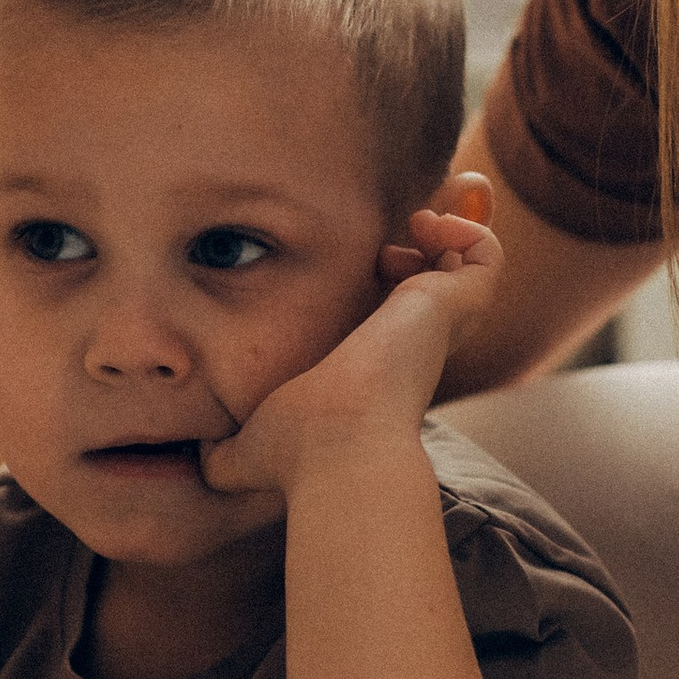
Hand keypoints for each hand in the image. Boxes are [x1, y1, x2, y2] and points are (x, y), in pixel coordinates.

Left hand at [201, 185, 502, 501]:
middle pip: (449, 284)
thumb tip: (192, 458)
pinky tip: (422, 227)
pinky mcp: (457, 305)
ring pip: (476, 266)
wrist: (336, 444)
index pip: (399, 314)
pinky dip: (466, 229)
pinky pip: (486, 255)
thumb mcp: (243, 450)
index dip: (396, 276)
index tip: (377, 258)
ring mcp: (441, 324)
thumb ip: (220, 449)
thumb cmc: (294, 452)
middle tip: (417, 221)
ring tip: (417, 222)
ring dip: (450, 230)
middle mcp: (416, 343)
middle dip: (438, 244)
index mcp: (376, 366)